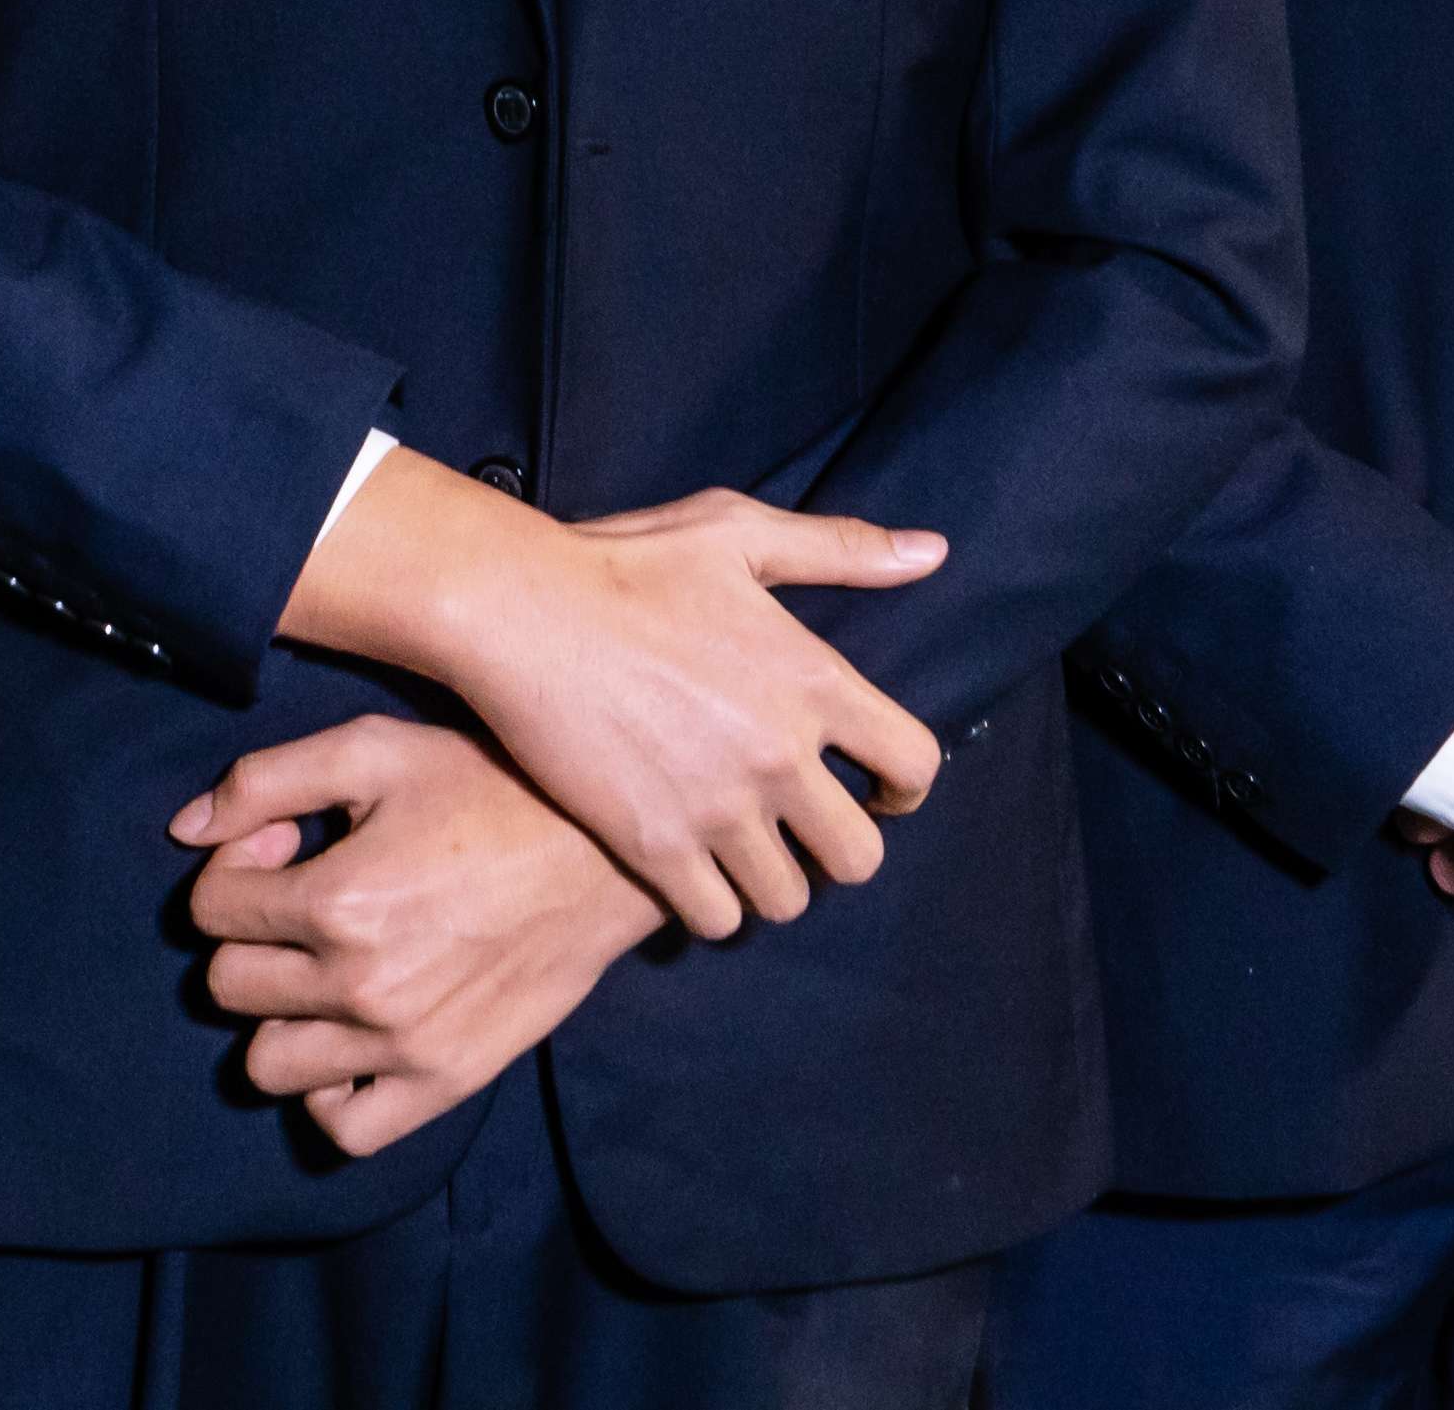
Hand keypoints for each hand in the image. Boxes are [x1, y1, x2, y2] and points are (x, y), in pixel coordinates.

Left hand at [170, 716, 668, 1157]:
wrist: (604, 852)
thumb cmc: (489, 785)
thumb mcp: (374, 750)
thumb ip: (265, 780)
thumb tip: (183, 830)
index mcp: (338, 900)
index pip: (210, 913)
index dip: (235, 870)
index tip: (285, 847)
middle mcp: (362, 986)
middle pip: (229, 986)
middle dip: (250, 938)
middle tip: (306, 901)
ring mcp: (404, 1045)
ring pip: (268, 1064)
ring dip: (279, 1016)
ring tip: (324, 971)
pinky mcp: (447, 1081)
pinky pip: (347, 1128)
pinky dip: (328, 1094)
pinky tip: (348, 1039)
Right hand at [284, 463, 943, 940]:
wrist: (520, 610)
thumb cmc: (627, 562)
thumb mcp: (739, 535)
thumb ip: (842, 550)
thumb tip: (933, 553)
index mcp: (814, 680)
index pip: (914, 765)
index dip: (905, 789)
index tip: (877, 792)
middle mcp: (780, 754)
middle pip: (858, 857)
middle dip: (838, 851)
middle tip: (801, 833)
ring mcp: (718, 809)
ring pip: (787, 899)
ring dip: (772, 883)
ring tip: (742, 854)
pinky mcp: (654, 847)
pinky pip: (717, 919)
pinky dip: (711, 906)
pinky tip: (689, 872)